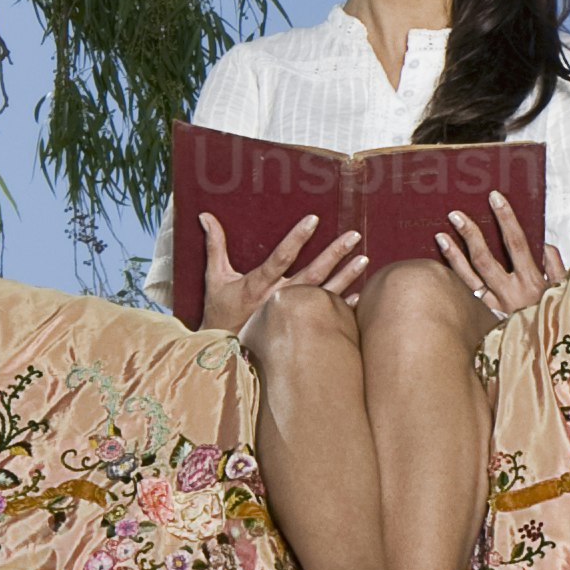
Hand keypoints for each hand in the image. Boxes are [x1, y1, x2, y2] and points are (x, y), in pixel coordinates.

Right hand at [196, 211, 369, 333]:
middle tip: (353, 235)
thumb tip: (205, 216)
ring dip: (346, 276)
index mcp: (258, 285)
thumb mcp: (214, 278)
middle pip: (312, 274)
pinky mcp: (300, 329)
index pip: (281, 257)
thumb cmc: (221, 314)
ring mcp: (292, 315)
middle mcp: (279, 299)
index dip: (297, 238)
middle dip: (334, 253)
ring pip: (324, 293)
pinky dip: (343, 307)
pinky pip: (326, 318)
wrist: (225, 353)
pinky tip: (358, 295)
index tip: (314, 220)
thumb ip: (214, 246)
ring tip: (364, 258)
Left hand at [434, 187, 557, 318]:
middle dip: (470, 234)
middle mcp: (511, 294)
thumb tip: (544, 245)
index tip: (494, 197)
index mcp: (532, 282)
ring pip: (469, 278)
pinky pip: (466, 297)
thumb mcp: (566, 293)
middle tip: (455, 214)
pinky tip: (442, 265)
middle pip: (485, 258)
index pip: (517, 243)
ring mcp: (494, 308)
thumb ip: (556, 268)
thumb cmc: (559, 323)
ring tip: (440, 235)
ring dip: (453, 255)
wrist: (548, 362)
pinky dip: (453, 280)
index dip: (506, 218)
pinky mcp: (484, 320)